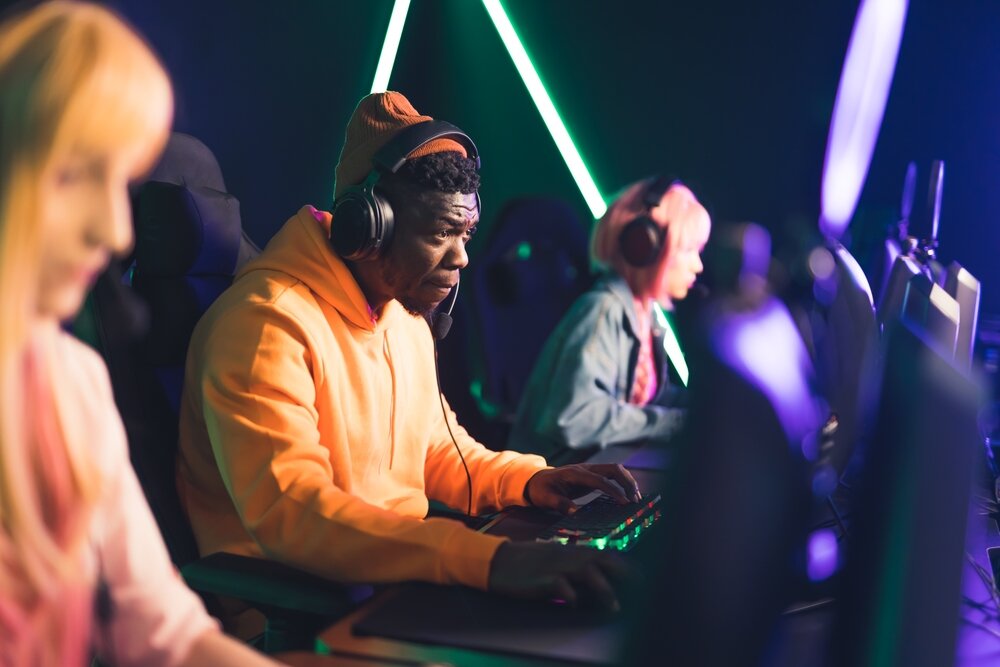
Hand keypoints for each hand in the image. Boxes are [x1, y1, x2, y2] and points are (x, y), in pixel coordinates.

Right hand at [488, 541, 628, 611]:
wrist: (499, 561)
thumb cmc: (529, 561)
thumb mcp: (556, 558)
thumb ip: (577, 565)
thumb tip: (600, 578)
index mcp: (573, 550)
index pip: (606, 555)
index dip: (625, 566)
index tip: (642, 578)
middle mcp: (569, 555)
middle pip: (603, 560)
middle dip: (623, 575)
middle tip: (640, 591)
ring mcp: (556, 566)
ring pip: (587, 572)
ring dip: (604, 590)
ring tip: (614, 607)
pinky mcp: (542, 579)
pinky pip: (562, 586)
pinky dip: (572, 596)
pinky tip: (577, 605)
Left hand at [525, 464, 640, 514]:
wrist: (535, 480)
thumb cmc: (541, 490)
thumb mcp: (546, 499)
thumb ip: (561, 505)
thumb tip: (577, 513)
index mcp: (574, 473)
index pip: (599, 480)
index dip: (613, 490)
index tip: (624, 503)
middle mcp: (585, 468)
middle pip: (613, 469)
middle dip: (627, 482)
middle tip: (636, 500)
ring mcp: (589, 470)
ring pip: (615, 469)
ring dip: (627, 481)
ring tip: (636, 498)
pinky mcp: (592, 475)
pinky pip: (611, 475)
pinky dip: (622, 483)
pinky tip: (628, 495)